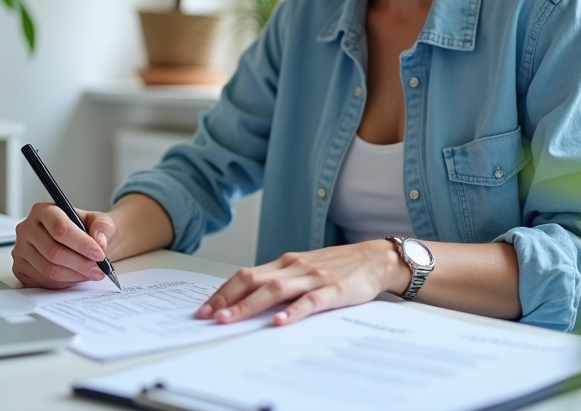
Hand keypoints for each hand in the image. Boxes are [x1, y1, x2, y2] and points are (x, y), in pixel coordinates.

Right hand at [11, 202, 113, 288]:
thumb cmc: (86, 229)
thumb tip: (99, 242)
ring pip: (48, 269)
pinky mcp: (20, 268)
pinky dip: (63, 283)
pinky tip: (75, 276)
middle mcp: (27, 228)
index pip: (60, 228)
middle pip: (54, 252)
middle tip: (99, 269)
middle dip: (81, 264)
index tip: (99, 254)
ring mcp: (21, 250)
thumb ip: (102, 227)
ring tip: (91, 274)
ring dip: (74, 275)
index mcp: (43, 211)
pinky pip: (42, 281)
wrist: (78, 241)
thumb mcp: (100, 221)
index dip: (82, 244)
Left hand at [195, 240, 408, 325]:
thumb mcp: (304, 269)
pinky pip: (310, 301)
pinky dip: (293, 311)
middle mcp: (294, 267)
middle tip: (207, 316)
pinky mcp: (333, 289)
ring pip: (275, 290)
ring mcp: (313, 277)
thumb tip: (250, 298)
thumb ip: (281, 280)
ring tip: (230, 320)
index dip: (223, 291)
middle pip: (253, 280)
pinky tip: (281, 322)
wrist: (375, 257)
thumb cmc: (339, 266)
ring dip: (249, 305)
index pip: (246, 275)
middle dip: (227, 299)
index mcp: (285, 262)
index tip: (205, 307)